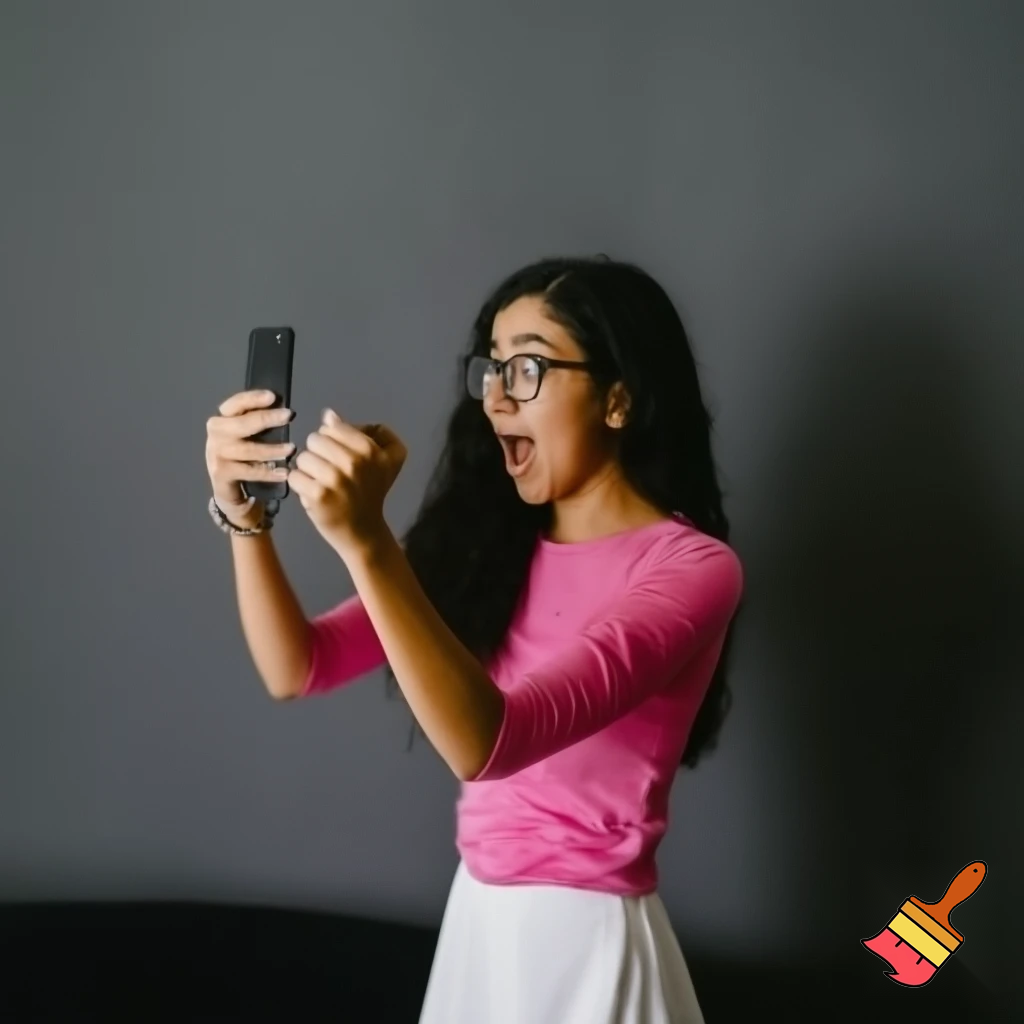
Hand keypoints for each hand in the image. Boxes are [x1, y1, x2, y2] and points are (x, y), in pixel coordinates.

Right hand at [205, 390, 295, 527]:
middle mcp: (216, 434)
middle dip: (266, 418)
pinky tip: (284, 472)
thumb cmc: (240, 454)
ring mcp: (216, 454)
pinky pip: (250, 471)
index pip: (235, 404)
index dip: (253, 399)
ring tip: (291, 448)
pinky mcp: (222, 473)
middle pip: (242, 424)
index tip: (272, 396)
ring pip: (248, 450)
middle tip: (288, 415)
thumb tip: (282, 408)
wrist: (226, 486)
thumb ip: (257, 421)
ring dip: (272, 449)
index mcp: (221, 419)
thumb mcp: (245, 435)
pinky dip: (269, 472)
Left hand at [289, 408, 406, 555]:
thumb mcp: (381, 459)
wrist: (363, 531)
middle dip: (318, 453)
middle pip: (315, 439)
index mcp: (371, 450)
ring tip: (320, 482)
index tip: (340, 456)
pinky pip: (294, 476)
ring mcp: (336, 479)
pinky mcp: (318, 495)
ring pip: (303, 457)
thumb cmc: (370, 492)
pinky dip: (299, 485)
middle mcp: (355, 462)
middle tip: (328, 471)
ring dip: (308, 470)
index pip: (333, 427)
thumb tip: (329, 415)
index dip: (331, 439)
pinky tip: (312, 493)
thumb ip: (360, 433)